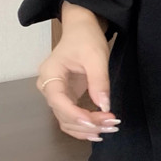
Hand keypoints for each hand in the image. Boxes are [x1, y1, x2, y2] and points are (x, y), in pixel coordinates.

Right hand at [36, 3, 120, 141]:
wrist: (82, 29)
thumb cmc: (85, 38)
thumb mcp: (95, 56)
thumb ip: (99, 81)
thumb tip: (104, 106)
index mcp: (50, 74)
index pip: (58, 101)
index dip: (75, 115)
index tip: (94, 122)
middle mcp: (48, 87)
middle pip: (63, 115)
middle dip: (87, 124)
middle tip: (111, 124)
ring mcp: (56, 94)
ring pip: (67, 120)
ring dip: (87, 129)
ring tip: (110, 128)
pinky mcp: (66, 97)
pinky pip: (71, 118)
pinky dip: (84, 126)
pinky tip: (99, 130)